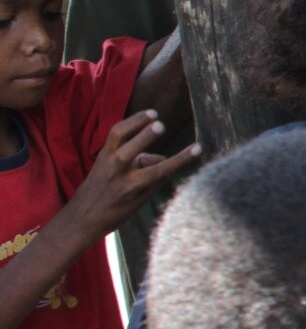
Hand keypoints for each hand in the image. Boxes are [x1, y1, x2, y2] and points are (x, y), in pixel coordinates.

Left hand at [65, 110, 200, 240]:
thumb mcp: (140, 200)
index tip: (197, 148)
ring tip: (153, 113)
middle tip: (160, 125)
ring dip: (135, 122)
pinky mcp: (101, 154)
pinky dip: (129, 125)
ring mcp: (106, 161)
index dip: (180, 159)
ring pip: (118, 135)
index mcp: (130, 188)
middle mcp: (116, 173)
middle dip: (145, 137)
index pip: (160, 171)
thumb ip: (154, 178)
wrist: (83, 215)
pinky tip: (143, 118)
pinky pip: (115, 135)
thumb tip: (163, 157)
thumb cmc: (116, 211)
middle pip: (131, 151)